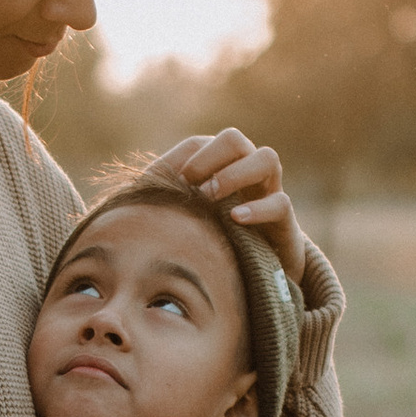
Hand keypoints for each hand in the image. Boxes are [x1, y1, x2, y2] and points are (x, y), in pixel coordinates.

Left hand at [145, 128, 308, 286]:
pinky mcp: (285, 222)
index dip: (183, 158)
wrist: (255, 277)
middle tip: (192, 186)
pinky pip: (281, 203)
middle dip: (210, 158)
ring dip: (236, 174)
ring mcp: (270, 192)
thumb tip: (131, 196)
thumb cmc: (212, 243)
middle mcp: (247, 172)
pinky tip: (235, 219)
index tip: (169, 183)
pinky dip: (258, 209)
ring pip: (267, 158)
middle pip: (234, 139)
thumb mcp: (186, 223)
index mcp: (220, 167)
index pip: (200, 143)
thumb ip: (163, 205)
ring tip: (212, 197)